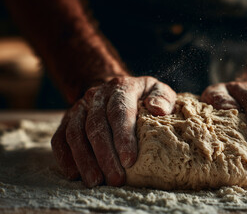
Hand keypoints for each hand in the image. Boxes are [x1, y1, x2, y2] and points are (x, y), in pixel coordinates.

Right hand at [51, 76, 176, 186]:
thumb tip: (157, 109)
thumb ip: (162, 98)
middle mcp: (97, 95)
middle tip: (116, 179)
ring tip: (96, 182)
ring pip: (75, 133)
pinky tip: (74, 174)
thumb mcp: (157, 90)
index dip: (123, 137)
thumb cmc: (143, 96)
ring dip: (84, 160)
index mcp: (121, 88)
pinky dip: (65, 157)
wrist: (115, 90)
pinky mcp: (68, 119)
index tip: (129, 160)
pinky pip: (60, 138)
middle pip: (96, 126)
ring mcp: (79, 107)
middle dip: (105, 155)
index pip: (119, 112)